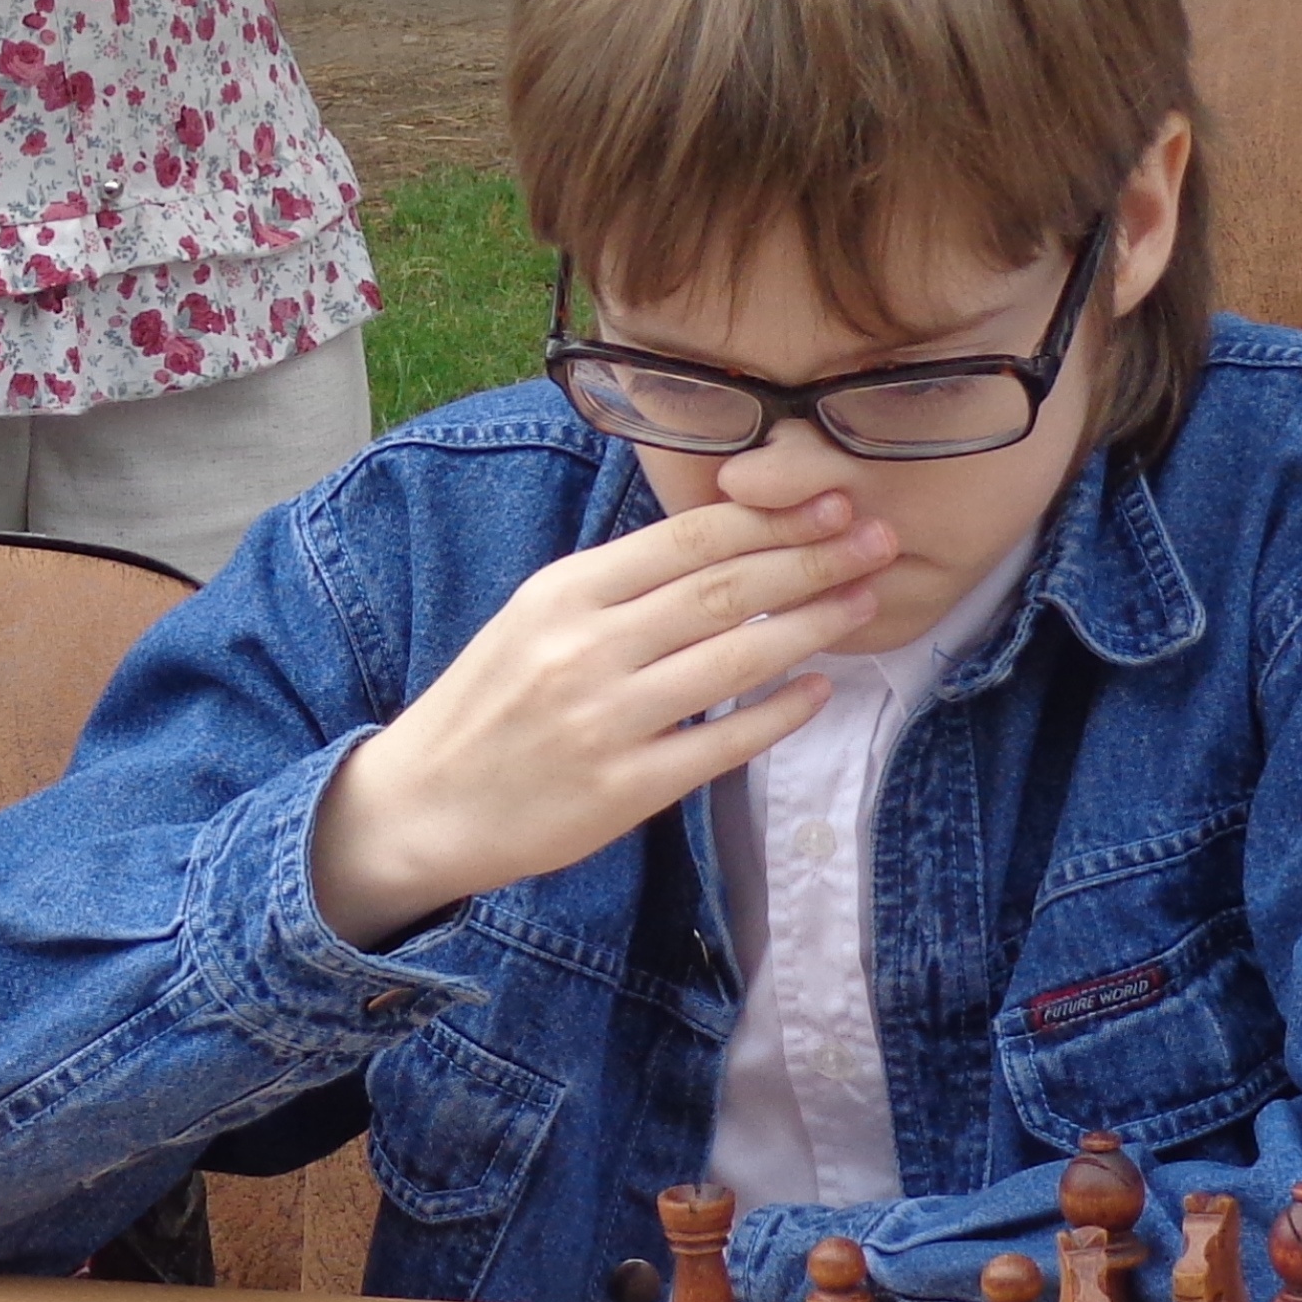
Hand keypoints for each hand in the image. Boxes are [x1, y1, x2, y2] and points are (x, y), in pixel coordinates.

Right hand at [310, 492, 897, 947]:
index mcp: (566, 591)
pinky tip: (817, 690)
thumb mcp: (537, 616)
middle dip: (812, 561)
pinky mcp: (622, 789)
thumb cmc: (493, 701)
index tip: (835, 499)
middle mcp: (586, 647)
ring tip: (866, 601)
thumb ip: (620, 584)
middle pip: (723, 591)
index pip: (689, 539)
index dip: (772, 517)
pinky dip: (776, 715)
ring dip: (811, 627)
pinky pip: (719, 745)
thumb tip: (723, 541)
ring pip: (733, 661)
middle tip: (878, 540)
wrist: (423, 802)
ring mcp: (606, 720)